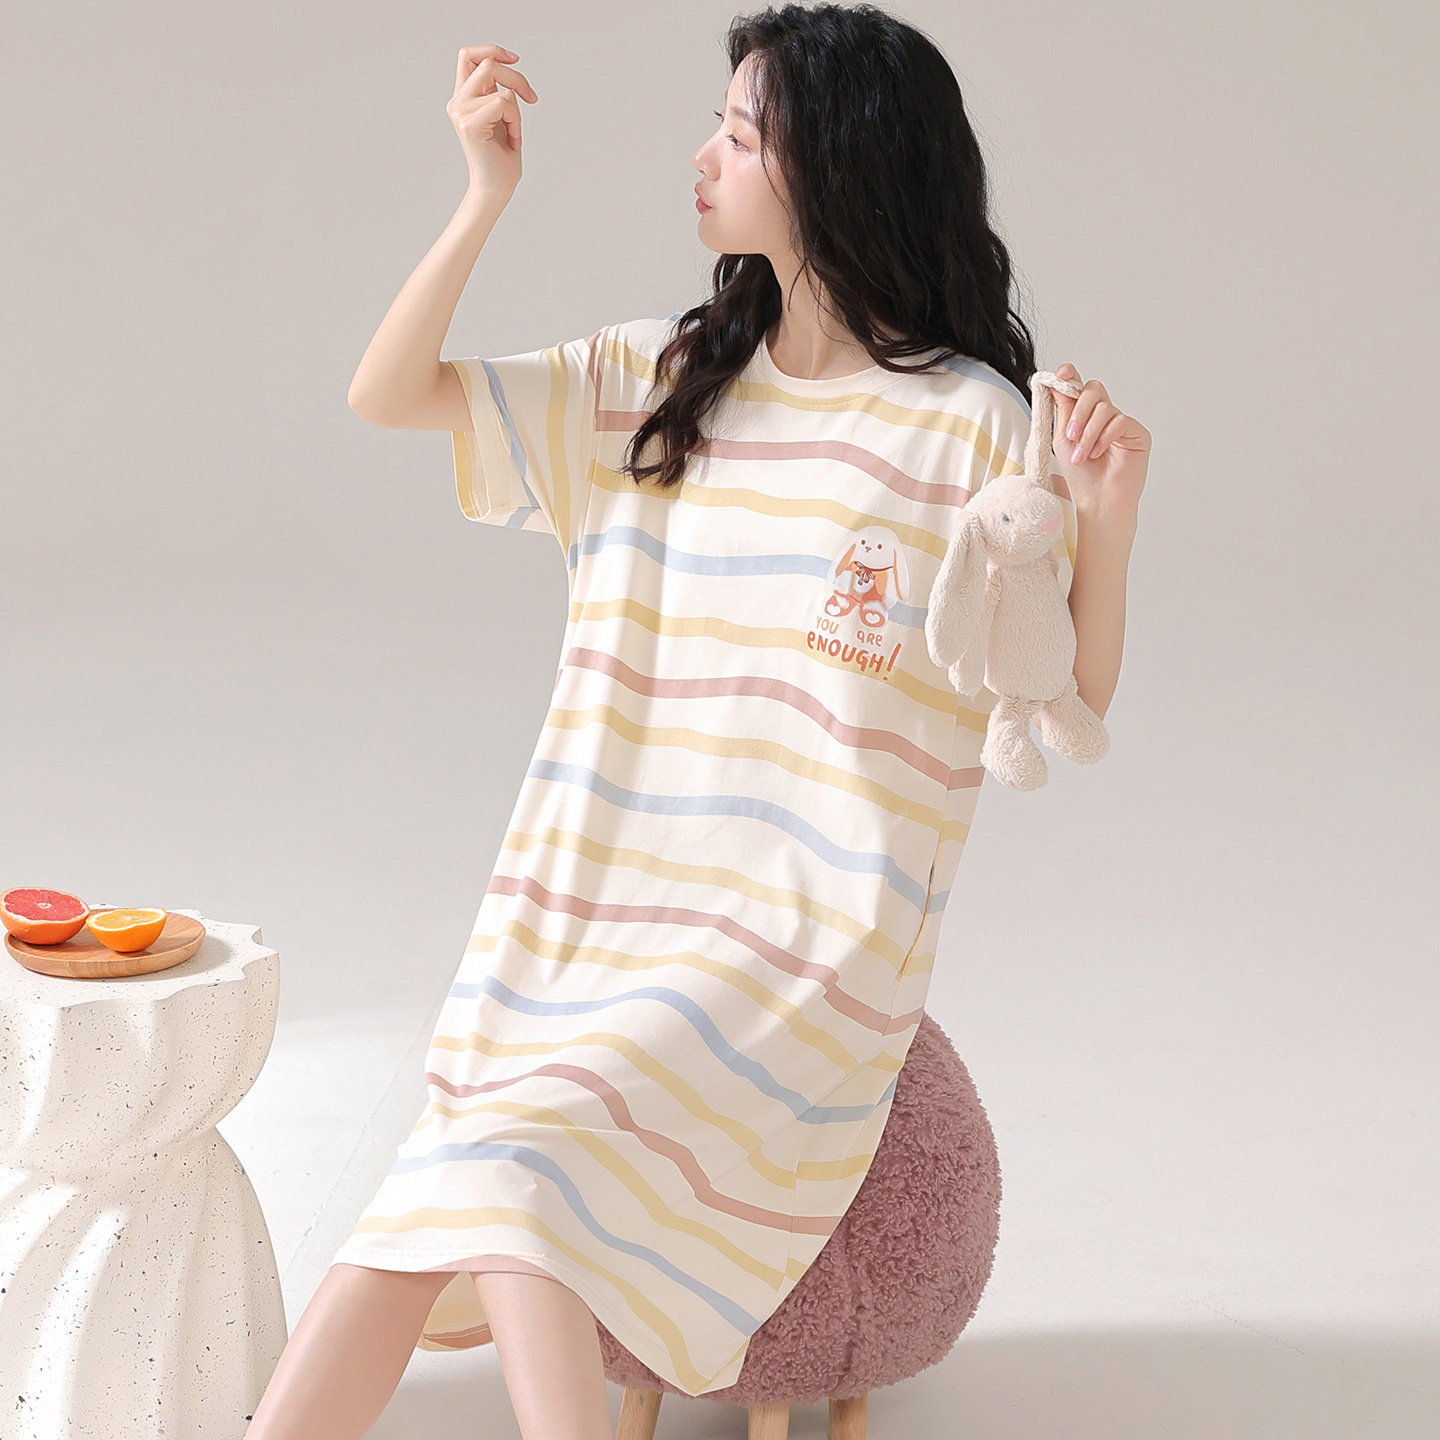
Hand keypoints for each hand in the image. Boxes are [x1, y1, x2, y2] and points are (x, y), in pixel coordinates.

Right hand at [447, 44, 538, 200]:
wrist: (497, 189)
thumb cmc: (502, 157)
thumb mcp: (501, 115)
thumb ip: (497, 91)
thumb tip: (506, 64)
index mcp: (462, 98)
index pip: (468, 56)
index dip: (492, 50)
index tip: (515, 60)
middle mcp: (457, 102)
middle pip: (487, 62)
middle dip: (516, 77)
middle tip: (532, 99)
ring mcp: (461, 112)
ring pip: (496, 77)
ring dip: (516, 104)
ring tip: (515, 130)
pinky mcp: (470, 124)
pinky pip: (504, 101)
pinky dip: (516, 120)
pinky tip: (514, 139)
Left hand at [1049, 362, 1149, 519]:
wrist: (1097, 500)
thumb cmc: (1080, 474)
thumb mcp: (1064, 439)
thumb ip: (1064, 410)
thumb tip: (1057, 382)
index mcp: (1086, 415)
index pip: (1080, 388)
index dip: (1071, 377)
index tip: (1062, 373)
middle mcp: (1105, 416)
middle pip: (1094, 390)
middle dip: (1079, 410)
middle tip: (1070, 435)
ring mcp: (1122, 423)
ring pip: (1104, 408)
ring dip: (1088, 432)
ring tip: (1083, 455)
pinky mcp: (1137, 433)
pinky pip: (1119, 421)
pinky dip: (1104, 437)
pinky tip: (1098, 454)